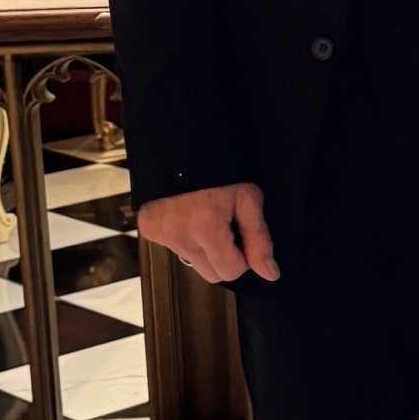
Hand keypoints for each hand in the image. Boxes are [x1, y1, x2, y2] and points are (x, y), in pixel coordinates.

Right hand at [138, 182, 278, 283]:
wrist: (183, 145)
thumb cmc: (221, 171)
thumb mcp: (248, 199)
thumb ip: (259, 239)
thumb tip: (270, 274)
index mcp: (205, 227)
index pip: (230, 272)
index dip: (243, 258)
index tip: (242, 236)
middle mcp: (178, 235)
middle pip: (211, 274)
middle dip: (224, 258)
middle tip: (226, 228)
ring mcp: (160, 234)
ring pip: (193, 264)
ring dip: (204, 250)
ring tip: (206, 220)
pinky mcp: (148, 230)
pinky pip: (175, 250)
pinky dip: (185, 240)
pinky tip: (189, 218)